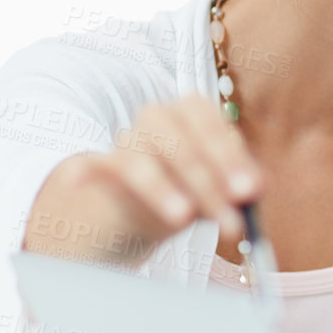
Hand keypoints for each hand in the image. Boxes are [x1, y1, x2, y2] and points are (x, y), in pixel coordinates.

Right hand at [25, 96, 264, 266]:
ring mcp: (126, 141)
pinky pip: (90, 166)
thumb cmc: (196, 188)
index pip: (208, 122)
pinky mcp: (101, 168)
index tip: (248, 191)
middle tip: (230, 221)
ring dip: (161, 188)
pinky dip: (83, 172)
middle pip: (178, 142)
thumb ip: (241, 185)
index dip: (229, 156)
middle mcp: (158, 118)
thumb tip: (256, 189)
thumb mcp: (224, 187)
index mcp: (192, 112)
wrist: (149, 207)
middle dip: (206, 182)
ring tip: (183, 219)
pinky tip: (76, 182)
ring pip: (139, 159)